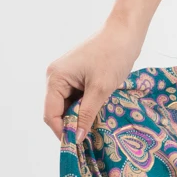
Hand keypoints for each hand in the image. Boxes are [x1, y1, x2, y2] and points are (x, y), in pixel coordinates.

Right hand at [43, 23, 142, 142]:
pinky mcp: (76, 75)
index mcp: (56, 78)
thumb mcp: (100, 89)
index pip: (51, 114)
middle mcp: (55, 76)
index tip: (77, 145)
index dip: (62, 131)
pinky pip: (75, 97)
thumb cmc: (113, 55)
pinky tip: (97, 112)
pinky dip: (84, 106)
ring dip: (79, 116)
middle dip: (71, 124)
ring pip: (67, 105)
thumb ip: (86, 115)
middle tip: (89, 137)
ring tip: (95, 126)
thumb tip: (75, 138)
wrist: (125, 32)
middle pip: (57, 110)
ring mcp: (65, 75)